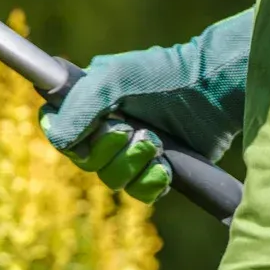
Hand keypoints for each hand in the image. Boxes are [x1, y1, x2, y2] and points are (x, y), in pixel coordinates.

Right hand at [39, 10, 252, 202]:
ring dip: (133, 165)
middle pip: (85, 161)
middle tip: (134, 131)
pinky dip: (150, 182)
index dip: (69, 140)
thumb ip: (78, 107)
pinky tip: (165, 167)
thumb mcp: (113, 79)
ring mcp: (133, 151)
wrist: (212, 90)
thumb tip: (57, 140)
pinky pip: (140, 192)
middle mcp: (107, 129)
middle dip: (109, 150)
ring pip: (112, 179)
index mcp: (89, 104)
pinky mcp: (158, 170)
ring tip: (156, 145)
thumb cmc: (162, 76)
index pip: (59, 132)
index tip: (87, 135)